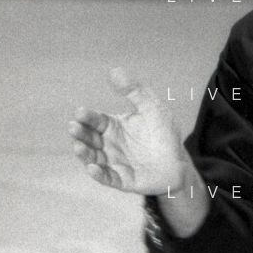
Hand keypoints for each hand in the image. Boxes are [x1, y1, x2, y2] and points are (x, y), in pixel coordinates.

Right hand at [69, 69, 189, 194]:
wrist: (179, 163)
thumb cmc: (164, 135)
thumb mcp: (153, 109)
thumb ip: (136, 91)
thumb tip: (115, 71)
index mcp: (113, 127)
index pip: (95, 120)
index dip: (86, 117)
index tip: (79, 112)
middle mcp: (109, 145)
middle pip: (89, 138)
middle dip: (80, 133)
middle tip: (73, 127)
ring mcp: (114, 163)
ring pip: (93, 158)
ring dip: (83, 153)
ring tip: (77, 146)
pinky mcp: (123, 180)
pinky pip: (107, 178)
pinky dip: (98, 174)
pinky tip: (92, 168)